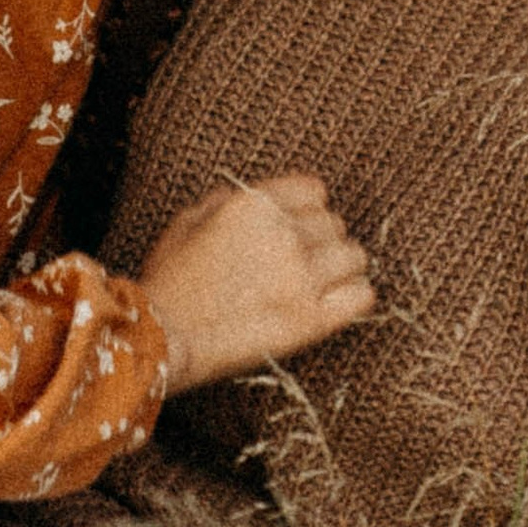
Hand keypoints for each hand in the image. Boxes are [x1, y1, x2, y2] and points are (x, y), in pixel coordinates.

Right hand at [136, 171, 373, 391]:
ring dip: (341, 266)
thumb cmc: (169, 281)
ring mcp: (302, 278)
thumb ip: (225, 201)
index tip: (298, 225)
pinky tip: (338, 301)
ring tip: (323, 281)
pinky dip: (355, 295)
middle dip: (321, 238)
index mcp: (253, 205)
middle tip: (303, 260)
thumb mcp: (187, 221)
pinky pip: (363, 295)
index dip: (306, 208)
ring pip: (355, 256)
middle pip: (334, 223)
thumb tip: (250, 195)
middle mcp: (284, 235)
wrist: (164, 336)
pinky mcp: (313, 320)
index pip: (313, 190)